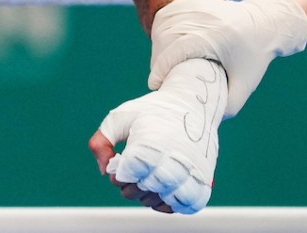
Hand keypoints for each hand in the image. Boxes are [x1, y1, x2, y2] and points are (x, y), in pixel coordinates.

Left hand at [89, 58, 226, 213]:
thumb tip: (104, 172)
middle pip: (145, 189)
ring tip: (145, 183)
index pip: (129, 173)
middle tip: (131, 175)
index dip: (119, 174)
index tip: (119, 165)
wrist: (192, 103)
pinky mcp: (205, 177)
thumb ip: (101, 142)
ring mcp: (192, 168)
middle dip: (130, 187)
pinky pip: (188, 204)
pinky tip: (161, 193)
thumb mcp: (119, 117)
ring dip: (149, 198)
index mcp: (150, 141)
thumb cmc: (151, 111)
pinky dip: (171, 204)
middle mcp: (174, 156)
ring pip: (166, 200)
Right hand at [148, 0, 306, 116]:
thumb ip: (227, 105)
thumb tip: (201, 116)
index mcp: (215, 35)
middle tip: (162, 78)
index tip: (156, 85)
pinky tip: (167, 45)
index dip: (161, 69)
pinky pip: (164, 17)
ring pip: (161, 28)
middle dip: (158, 61)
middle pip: (165, 40)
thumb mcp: (245, 85)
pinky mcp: (189, 1)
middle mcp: (202, 16)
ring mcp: (194, 5)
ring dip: (158, 47)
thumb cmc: (254, 56)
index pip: (176, 51)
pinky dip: (161, 32)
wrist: (265, 22)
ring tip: (165, 64)